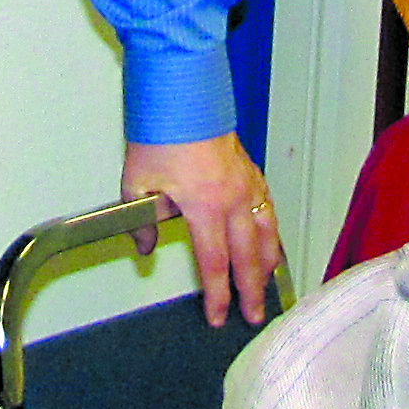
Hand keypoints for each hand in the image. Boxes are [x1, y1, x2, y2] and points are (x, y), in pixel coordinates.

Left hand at [123, 133, 283, 325]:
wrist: (183, 91)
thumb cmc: (161, 131)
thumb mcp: (136, 182)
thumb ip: (141, 221)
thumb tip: (145, 247)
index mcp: (206, 206)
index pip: (215, 263)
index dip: (218, 295)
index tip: (218, 317)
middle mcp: (234, 199)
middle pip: (248, 256)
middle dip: (251, 290)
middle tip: (255, 316)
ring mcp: (247, 183)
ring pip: (267, 233)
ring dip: (268, 264)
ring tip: (268, 285)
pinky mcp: (251, 170)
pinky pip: (268, 210)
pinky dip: (272, 232)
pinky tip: (271, 241)